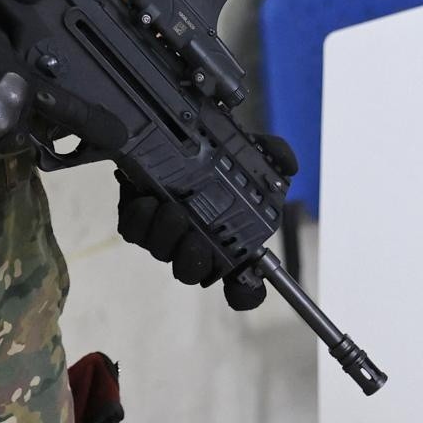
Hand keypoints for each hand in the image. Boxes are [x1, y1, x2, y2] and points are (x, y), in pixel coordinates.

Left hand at [116, 134, 299, 310]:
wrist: (160, 129)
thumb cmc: (207, 145)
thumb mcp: (243, 144)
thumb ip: (269, 152)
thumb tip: (288, 164)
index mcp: (227, 234)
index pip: (241, 280)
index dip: (244, 293)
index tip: (242, 289)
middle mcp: (196, 239)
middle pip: (195, 272)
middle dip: (194, 261)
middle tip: (195, 239)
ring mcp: (164, 232)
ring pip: (163, 252)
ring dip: (166, 236)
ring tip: (171, 209)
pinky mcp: (136, 219)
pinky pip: (134, 231)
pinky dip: (140, 219)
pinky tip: (145, 200)